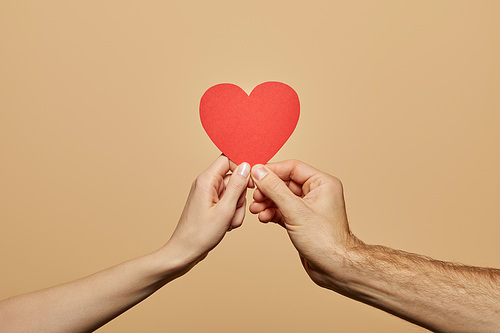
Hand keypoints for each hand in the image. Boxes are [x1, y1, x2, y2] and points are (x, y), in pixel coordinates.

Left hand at [165, 155, 250, 270]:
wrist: (185, 252)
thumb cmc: (200, 234)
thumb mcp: (225, 210)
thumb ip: (237, 186)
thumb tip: (246, 166)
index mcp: (206, 180)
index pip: (228, 159)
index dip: (242, 169)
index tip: (250, 183)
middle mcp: (206, 183)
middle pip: (234, 179)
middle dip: (239, 196)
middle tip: (233, 211)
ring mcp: (208, 194)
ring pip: (233, 193)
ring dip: (236, 208)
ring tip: (228, 221)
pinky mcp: (210, 204)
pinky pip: (228, 202)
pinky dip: (231, 213)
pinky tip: (225, 224)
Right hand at [249, 160, 358, 286]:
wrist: (334, 268)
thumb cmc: (325, 240)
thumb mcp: (295, 211)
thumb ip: (275, 189)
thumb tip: (259, 172)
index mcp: (322, 183)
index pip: (292, 168)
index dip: (272, 171)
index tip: (254, 175)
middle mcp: (317, 192)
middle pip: (285, 182)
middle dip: (267, 189)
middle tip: (254, 196)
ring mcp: (309, 207)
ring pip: (282, 197)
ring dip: (267, 202)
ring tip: (256, 209)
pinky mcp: (302, 221)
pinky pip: (283, 210)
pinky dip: (272, 212)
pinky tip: (264, 218)